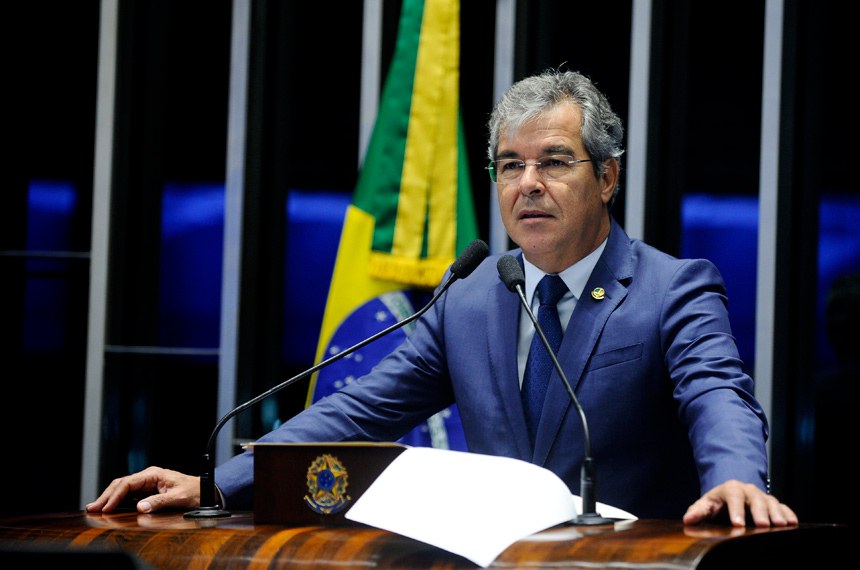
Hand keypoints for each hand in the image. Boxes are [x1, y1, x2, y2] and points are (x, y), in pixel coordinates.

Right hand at [85, 466, 199, 513]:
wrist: (205, 491)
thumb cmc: (194, 491)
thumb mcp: (178, 498)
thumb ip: (159, 502)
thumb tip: (140, 507)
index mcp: (154, 474)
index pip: (128, 483)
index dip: (115, 495)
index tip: (106, 508)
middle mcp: (148, 476)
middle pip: (121, 484)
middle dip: (106, 496)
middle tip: (92, 507)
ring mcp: (147, 483)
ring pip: (123, 488)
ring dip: (109, 498)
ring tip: (96, 508)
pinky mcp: (148, 490)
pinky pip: (129, 494)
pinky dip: (117, 500)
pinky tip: (109, 507)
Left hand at [683, 479, 797, 526]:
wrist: (731, 496)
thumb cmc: (717, 503)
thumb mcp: (706, 505)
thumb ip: (697, 511)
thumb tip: (688, 519)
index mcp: (730, 489)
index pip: (733, 496)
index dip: (736, 510)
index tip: (737, 524)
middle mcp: (748, 490)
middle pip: (755, 499)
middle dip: (759, 512)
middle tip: (762, 525)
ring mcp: (762, 496)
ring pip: (771, 502)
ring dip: (776, 513)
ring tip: (780, 525)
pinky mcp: (773, 503)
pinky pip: (782, 506)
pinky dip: (788, 513)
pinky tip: (792, 522)